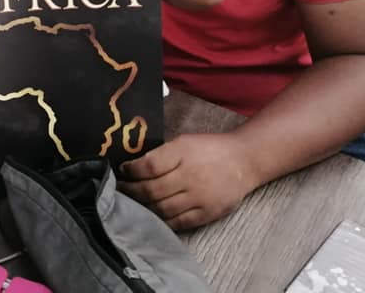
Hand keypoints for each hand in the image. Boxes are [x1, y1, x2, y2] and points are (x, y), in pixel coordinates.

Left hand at [117, 133, 258, 229]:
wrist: (243, 161)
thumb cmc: (208, 149)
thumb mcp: (183, 141)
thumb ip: (161, 154)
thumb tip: (133, 166)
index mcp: (182, 153)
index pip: (149, 166)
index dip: (131, 171)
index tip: (122, 170)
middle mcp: (191, 176)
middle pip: (152, 190)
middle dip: (131, 191)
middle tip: (121, 189)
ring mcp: (200, 197)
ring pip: (162, 209)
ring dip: (143, 207)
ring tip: (134, 202)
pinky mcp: (208, 213)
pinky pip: (179, 222)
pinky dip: (162, 220)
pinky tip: (153, 214)